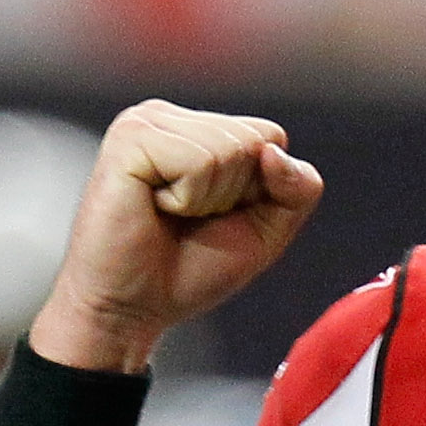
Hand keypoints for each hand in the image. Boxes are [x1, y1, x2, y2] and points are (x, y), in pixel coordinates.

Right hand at [28, 101, 324, 372]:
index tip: (213, 216)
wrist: (129, 309)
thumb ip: (297, 189)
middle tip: (185, 220)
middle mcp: (168, 116)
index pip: (270, 136)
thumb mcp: (266, 230)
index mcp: (195, 127)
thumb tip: (274, 151)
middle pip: (254, 141)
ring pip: (228, 150)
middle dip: (233, 196)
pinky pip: (198, 162)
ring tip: (167, 214)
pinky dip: (186, 200)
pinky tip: (152, 207)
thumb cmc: (189, 270)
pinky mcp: (128, 139)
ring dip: (207, 200)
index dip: (258, 190)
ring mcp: (144, 121)